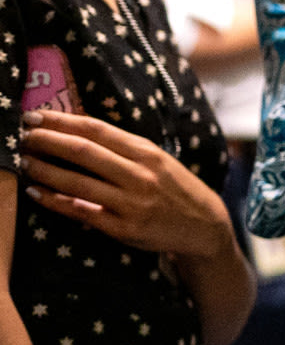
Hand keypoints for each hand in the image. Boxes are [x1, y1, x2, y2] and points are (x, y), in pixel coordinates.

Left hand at [21, 109, 233, 260]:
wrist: (205, 227)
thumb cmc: (174, 190)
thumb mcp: (157, 161)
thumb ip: (122, 148)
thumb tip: (76, 130)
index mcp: (147, 153)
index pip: (96, 130)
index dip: (61, 121)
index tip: (33, 116)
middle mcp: (140, 175)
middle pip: (83, 152)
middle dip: (46, 141)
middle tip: (20, 135)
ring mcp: (133, 202)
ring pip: (78, 182)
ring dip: (44, 170)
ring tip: (22, 161)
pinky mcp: (125, 228)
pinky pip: (82, 212)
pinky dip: (55, 201)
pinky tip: (36, 193)